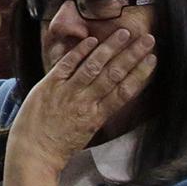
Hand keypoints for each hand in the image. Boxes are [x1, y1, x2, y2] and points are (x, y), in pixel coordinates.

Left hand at [10, 26, 156, 174]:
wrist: (33, 152)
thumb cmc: (60, 144)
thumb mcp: (86, 130)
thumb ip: (97, 110)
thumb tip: (109, 94)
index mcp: (98, 116)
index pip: (125, 91)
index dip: (140, 73)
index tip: (153, 59)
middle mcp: (85, 102)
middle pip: (114, 74)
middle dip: (132, 55)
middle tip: (147, 39)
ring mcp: (67, 92)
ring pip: (93, 66)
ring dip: (110, 47)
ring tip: (124, 33)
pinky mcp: (49, 85)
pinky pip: (67, 65)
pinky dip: (79, 51)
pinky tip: (92, 40)